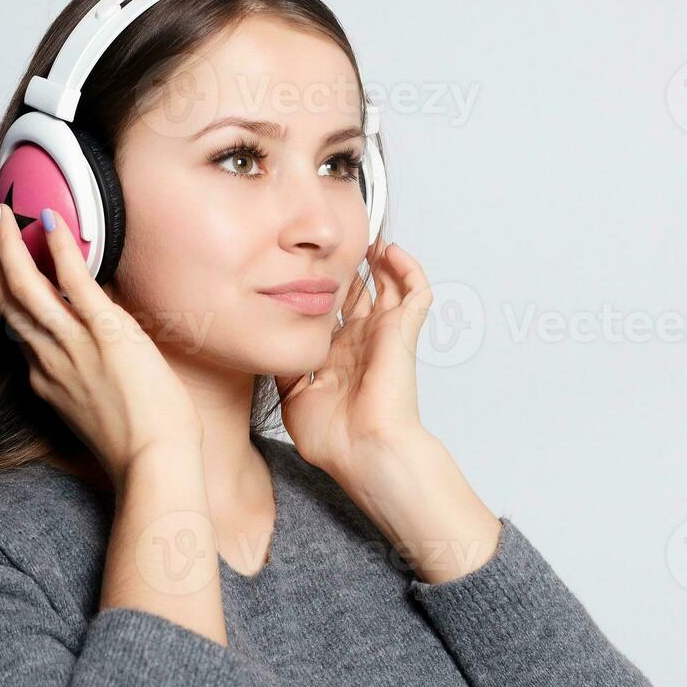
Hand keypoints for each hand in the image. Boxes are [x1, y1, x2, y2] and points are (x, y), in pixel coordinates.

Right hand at [0, 204, 202, 485]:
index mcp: (47, 379)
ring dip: (6, 245)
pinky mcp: (104, 333)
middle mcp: (49, 359)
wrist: (154, 464)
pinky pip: (72, 281)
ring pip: (23, 286)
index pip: (17, 327)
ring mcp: (73, 345)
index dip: (4, 290)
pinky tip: (49, 220)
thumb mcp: (98, 412)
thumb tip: (99, 361)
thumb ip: (87, 383)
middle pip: (6, 300)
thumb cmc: (141, 447)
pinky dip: (59, 248)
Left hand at [273, 238, 434, 480]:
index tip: (298, 265)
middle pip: (359, 292)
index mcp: (338, 355)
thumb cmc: (333, 436)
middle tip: (330, 242)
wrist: (362, 451)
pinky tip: (390, 250)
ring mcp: (384, 335)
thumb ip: (285, 363)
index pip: (331, 311)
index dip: (320, 288)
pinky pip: (416, 291)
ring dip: (379, 259)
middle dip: (346, 266)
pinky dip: (408, 267)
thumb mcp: (293, 394)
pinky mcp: (403, 331)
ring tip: (364, 235)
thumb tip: (270, 340)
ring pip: (390, 284)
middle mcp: (361, 341)